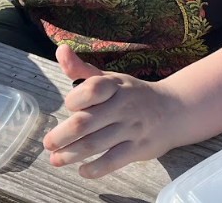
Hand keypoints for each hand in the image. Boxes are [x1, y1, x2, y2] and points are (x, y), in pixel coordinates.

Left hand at [43, 44, 180, 177]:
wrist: (173, 110)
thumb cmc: (132, 94)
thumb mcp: (110, 79)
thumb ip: (82, 70)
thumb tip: (60, 50)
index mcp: (114, 85)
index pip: (91, 89)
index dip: (74, 99)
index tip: (67, 106)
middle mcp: (122, 105)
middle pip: (86, 122)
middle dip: (62, 135)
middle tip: (48, 143)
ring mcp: (131, 128)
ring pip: (95, 144)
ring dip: (71, 154)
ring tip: (56, 159)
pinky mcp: (138, 149)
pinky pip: (113, 161)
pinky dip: (95, 169)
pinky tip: (82, 171)